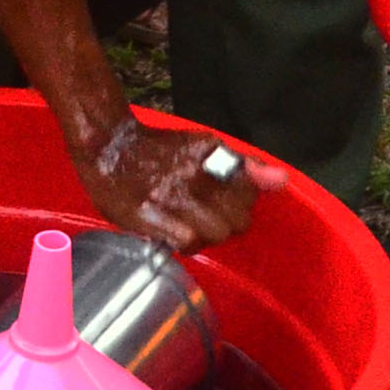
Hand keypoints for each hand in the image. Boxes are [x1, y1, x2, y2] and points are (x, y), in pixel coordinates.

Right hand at [72, 114, 276, 252]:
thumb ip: (244, 165)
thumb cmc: (160, 150)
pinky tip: (174, 232)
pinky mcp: (148, 215)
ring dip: (205, 235)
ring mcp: (170, 197)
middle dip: (225, 223)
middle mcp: (195, 175)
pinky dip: (185, 242)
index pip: (250, 196)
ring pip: (215, 235)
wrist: (108, 147)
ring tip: (188, 223)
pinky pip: (187, 242)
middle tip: (204, 215)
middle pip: (237, 223)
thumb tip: (281, 180)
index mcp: (212, 156)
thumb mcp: (206, 146)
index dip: (239, 204)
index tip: (223, 201)